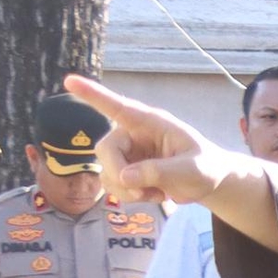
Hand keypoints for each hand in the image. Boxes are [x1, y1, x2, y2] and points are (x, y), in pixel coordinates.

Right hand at [67, 76, 220, 208]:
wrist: (208, 182)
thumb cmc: (205, 166)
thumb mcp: (193, 169)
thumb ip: (162, 171)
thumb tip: (125, 177)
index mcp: (150, 122)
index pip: (117, 106)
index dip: (92, 94)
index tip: (69, 81)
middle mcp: (132, 134)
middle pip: (105, 149)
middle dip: (118, 173)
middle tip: (142, 191)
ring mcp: (126, 154)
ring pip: (105, 171)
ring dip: (126, 190)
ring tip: (156, 193)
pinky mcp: (124, 171)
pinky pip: (111, 185)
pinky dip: (129, 196)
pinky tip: (153, 195)